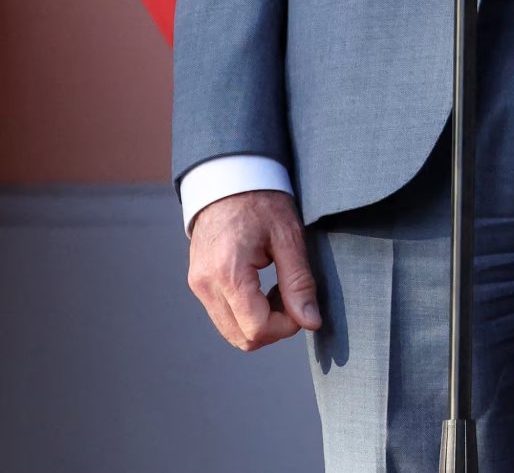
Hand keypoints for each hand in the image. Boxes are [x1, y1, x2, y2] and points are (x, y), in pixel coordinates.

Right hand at [186, 189, 321, 351]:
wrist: (229, 180)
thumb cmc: (262, 202)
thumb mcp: (289, 237)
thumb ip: (299, 282)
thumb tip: (311, 322)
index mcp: (228, 273)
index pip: (257, 328)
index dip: (287, 326)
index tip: (303, 305)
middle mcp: (205, 285)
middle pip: (242, 337)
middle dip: (274, 328)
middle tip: (293, 298)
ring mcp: (198, 286)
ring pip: (231, 331)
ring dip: (260, 323)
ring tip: (278, 290)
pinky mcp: (198, 284)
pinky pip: (223, 316)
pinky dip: (246, 314)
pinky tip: (262, 289)